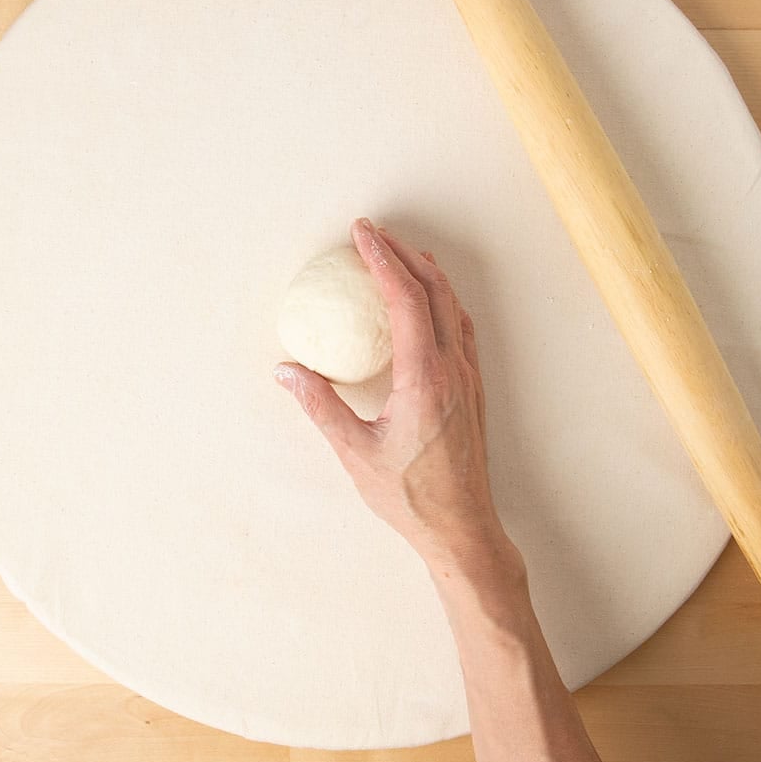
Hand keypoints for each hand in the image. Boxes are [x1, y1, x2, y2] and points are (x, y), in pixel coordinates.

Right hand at [275, 218, 508, 570]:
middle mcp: (452, 368)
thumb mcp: (355, 453)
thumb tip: (287, 371)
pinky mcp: (473, 389)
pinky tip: (433, 303)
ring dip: (427, 273)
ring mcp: (468, 377)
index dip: (382, 259)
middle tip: (374, 234)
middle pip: (433, 290)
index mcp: (424, 377)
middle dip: (403, 254)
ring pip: (454, 306)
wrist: (464, 527)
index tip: (362, 234)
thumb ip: (321, 406)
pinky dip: (445, 301)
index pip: (404, 299)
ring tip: (403, 254)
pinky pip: (462, 328)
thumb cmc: (410, 496)